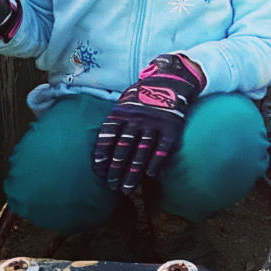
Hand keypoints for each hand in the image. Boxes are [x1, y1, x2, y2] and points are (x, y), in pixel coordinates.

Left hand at [92, 53, 205, 195]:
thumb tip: (103, 144)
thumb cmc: (143, 94)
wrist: (170, 81)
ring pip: (141, 153)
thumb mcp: (124, 101)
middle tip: (112, 186)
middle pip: (123, 149)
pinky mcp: (171, 128)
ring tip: (128, 188)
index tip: (99, 172)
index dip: (102, 156)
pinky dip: (155, 163)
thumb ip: (115, 120)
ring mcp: (154, 124)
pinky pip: (162, 149)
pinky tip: (149, 176)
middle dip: (116, 170)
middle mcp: (136, 119)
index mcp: (121, 112)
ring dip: (133, 173)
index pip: (107, 137)